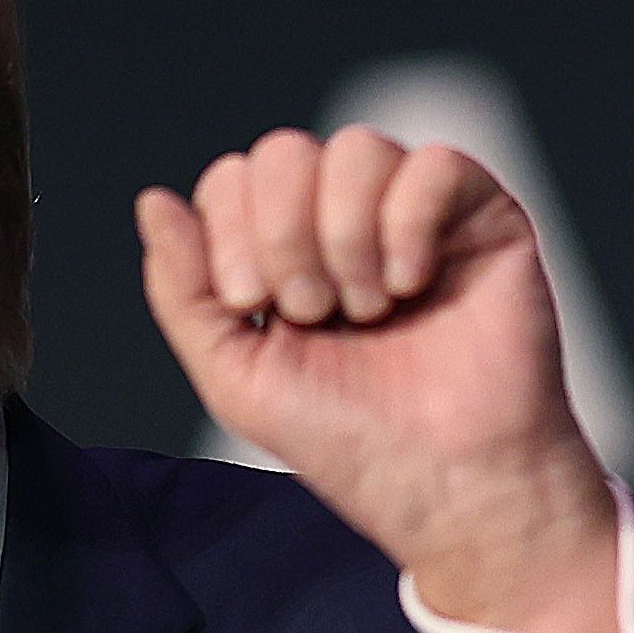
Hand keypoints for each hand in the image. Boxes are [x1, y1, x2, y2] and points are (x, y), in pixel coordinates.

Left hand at [138, 131, 625, 632]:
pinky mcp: (481, 216)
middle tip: (311, 310)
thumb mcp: (235, 376)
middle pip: (285, 152)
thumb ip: (182, 292)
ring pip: (357, 149)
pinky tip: (414, 285)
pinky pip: (433, 165)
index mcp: (285, 250)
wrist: (449, 483)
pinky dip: (409, 223)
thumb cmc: (349, 441)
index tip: (253, 305)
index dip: (229, 231)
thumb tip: (153, 200)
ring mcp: (414, 212)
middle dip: (282, 233)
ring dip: (345, 235)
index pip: (233, 179)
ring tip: (369, 309)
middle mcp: (346, 220)